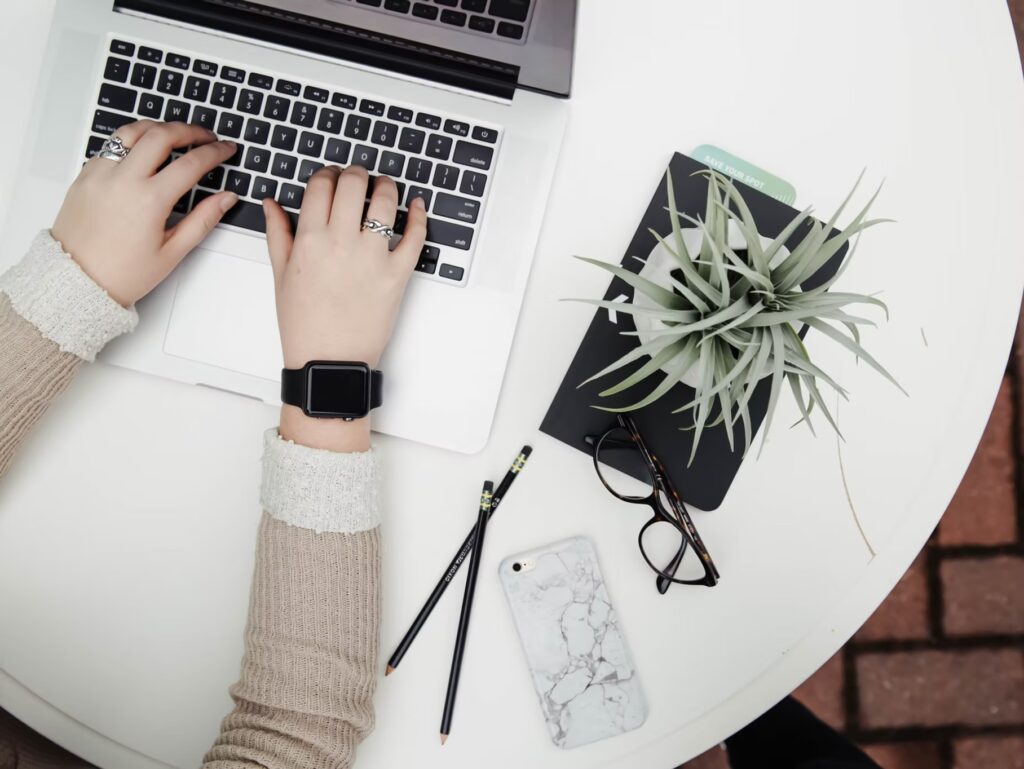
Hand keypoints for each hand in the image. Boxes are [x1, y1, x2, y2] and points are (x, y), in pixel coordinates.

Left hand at [51, 121, 238, 306]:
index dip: (215, 152)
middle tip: (205, 136)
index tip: (225, 149)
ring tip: (174, 134)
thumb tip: (226, 199)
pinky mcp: (85, 175)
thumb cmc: (122, 273)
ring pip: (132, 131)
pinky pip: (111, 146)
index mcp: (149, 200)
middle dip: (189, 130)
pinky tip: (143, 151)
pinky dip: (131, 141)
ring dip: (158, 127)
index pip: (191, 163)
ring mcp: (100, 174)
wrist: (77, 281)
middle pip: (161, 135)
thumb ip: (203, 220)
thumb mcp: (172, 252)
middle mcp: (123, 180)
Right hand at [264, 165, 426, 450]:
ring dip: (386, 186)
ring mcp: (372, 258)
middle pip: (353, 184)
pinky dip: (419, 216)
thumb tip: (272, 203)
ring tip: (385, 187)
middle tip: (359, 177)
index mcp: (309, 240)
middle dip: (356, 173)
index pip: (321, 185)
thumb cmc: (304, 324)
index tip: (332, 177)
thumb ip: (278, 233)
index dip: (328, 174)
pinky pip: (415, 237)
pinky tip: (417, 206)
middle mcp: (341, 243)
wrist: (329, 361)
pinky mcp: (398, 275)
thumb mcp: (280, 276)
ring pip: (385, 201)